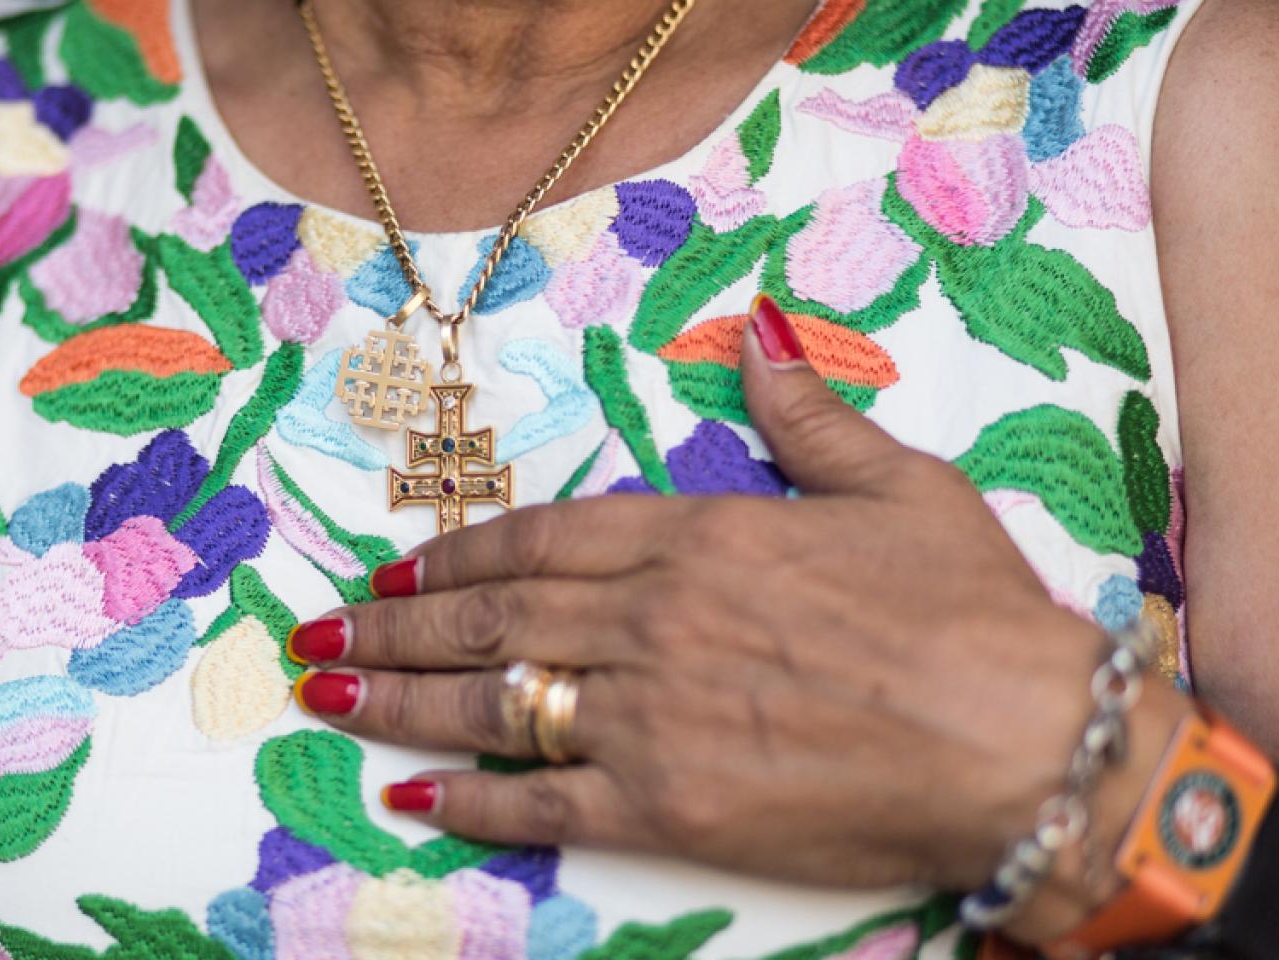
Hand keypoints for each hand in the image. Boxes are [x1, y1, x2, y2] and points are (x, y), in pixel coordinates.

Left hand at [286, 297, 1176, 930]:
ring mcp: (650, 716)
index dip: (456, 553)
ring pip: (492, 699)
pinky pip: (540, 801)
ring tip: (329, 693)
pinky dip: (469, 802)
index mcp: (699, 537)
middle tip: (319, 632)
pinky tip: (414, 801)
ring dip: (399, 698)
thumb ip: (808, 413)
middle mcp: (651, 620)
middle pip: (492, 615)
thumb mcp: (900, 485)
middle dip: (394, 623)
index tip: (398, 566)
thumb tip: (764, 334)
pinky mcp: (667, 809)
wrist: (1028, 744)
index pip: (542, 536)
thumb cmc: (972, 615)